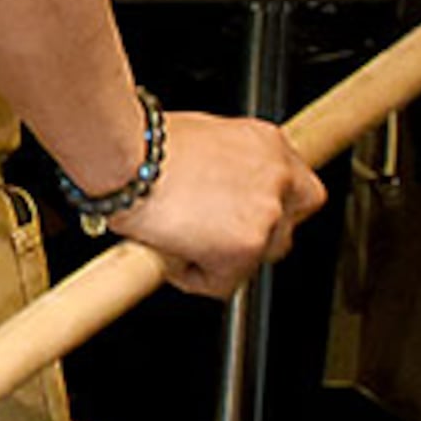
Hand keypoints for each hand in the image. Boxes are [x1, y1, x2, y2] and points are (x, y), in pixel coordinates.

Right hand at [107, 113, 324, 299]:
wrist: (123, 156)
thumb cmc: (142, 145)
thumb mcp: (200, 138)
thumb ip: (226, 165)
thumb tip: (219, 191)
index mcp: (267, 142)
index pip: (297, 184)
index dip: (274, 203)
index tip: (253, 210)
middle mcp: (276, 175)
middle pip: (290, 223)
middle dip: (255, 234)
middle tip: (217, 234)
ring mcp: (267, 212)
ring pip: (260, 256)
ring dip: (227, 258)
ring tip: (184, 244)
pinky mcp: (246, 247)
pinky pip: (225, 282)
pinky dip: (197, 277)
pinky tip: (170, 255)